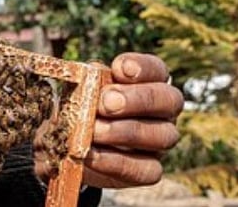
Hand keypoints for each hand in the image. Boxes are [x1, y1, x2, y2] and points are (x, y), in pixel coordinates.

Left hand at [83, 53, 183, 187]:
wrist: (68, 144)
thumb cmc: (79, 106)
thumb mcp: (80, 88)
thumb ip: (88, 80)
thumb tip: (90, 75)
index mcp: (148, 82)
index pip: (157, 69)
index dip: (142, 67)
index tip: (118, 68)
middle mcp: (162, 111)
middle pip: (169, 100)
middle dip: (137, 99)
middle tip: (105, 103)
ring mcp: (159, 141)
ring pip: (162, 135)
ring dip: (124, 132)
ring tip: (92, 131)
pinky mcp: (149, 170)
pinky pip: (146, 170)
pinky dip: (115, 162)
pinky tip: (90, 155)